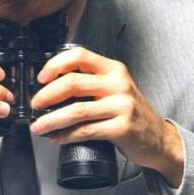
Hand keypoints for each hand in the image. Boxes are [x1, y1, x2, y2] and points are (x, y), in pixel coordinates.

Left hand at [28, 48, 183, 187]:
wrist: (159, 139)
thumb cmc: (132, 114)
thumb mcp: (115, 89)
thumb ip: (91, 83)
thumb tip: (51, 88)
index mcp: (114, 70)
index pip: (79, 56)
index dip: (55, 65)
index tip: (40, 77)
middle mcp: (118, 84)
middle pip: (72, 83)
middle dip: (46, 95)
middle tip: (34, 104)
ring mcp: (121, 106)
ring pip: (75, 110)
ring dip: (51, 120)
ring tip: (38, 126)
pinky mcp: (121, 128)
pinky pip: (85, 130)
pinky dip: (66, 135)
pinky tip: (57, 138)